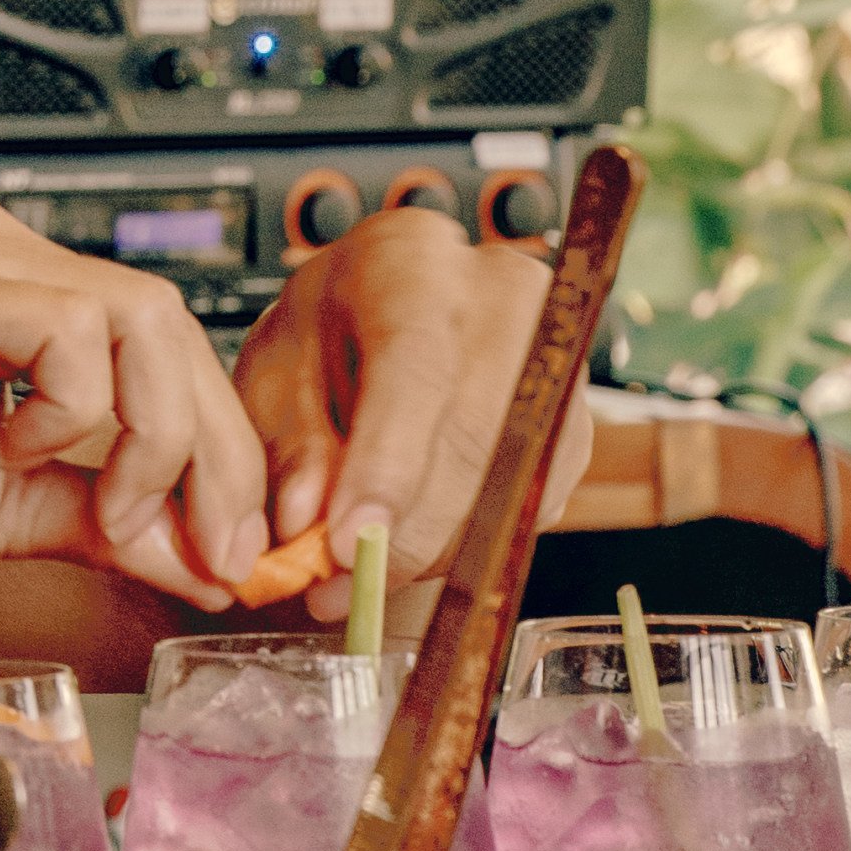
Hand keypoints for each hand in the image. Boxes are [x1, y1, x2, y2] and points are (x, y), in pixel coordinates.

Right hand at [0, 190, 268, 605]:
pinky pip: (76, 329)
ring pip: (144, 318)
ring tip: (104, 509)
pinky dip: (78, 412)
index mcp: (10, 294)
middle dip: (215, 455)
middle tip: (210, 547)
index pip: (161, 347)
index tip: (224, 546)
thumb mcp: (1, 511)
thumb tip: (204, 558)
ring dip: (154, 437)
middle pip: (173, 326)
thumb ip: (103, 521)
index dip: (217, 449)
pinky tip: (15, 452)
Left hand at [232, 209, 589, 617]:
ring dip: (434, 549)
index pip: (415, 367)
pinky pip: (532, 503)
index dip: (385, 466)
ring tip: (361, 576)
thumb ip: (290, 448)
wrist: (388, 312)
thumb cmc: (325, 336)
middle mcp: (504, 297)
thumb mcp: (276, 375)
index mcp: (413, 263)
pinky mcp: (574, 419)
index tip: (344, 544)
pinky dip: (470, 544)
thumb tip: (308, 527)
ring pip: (511, 481)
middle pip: (477, 435)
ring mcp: (555, 356)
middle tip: (336, 587)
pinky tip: (412, 545)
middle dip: (405, 532)